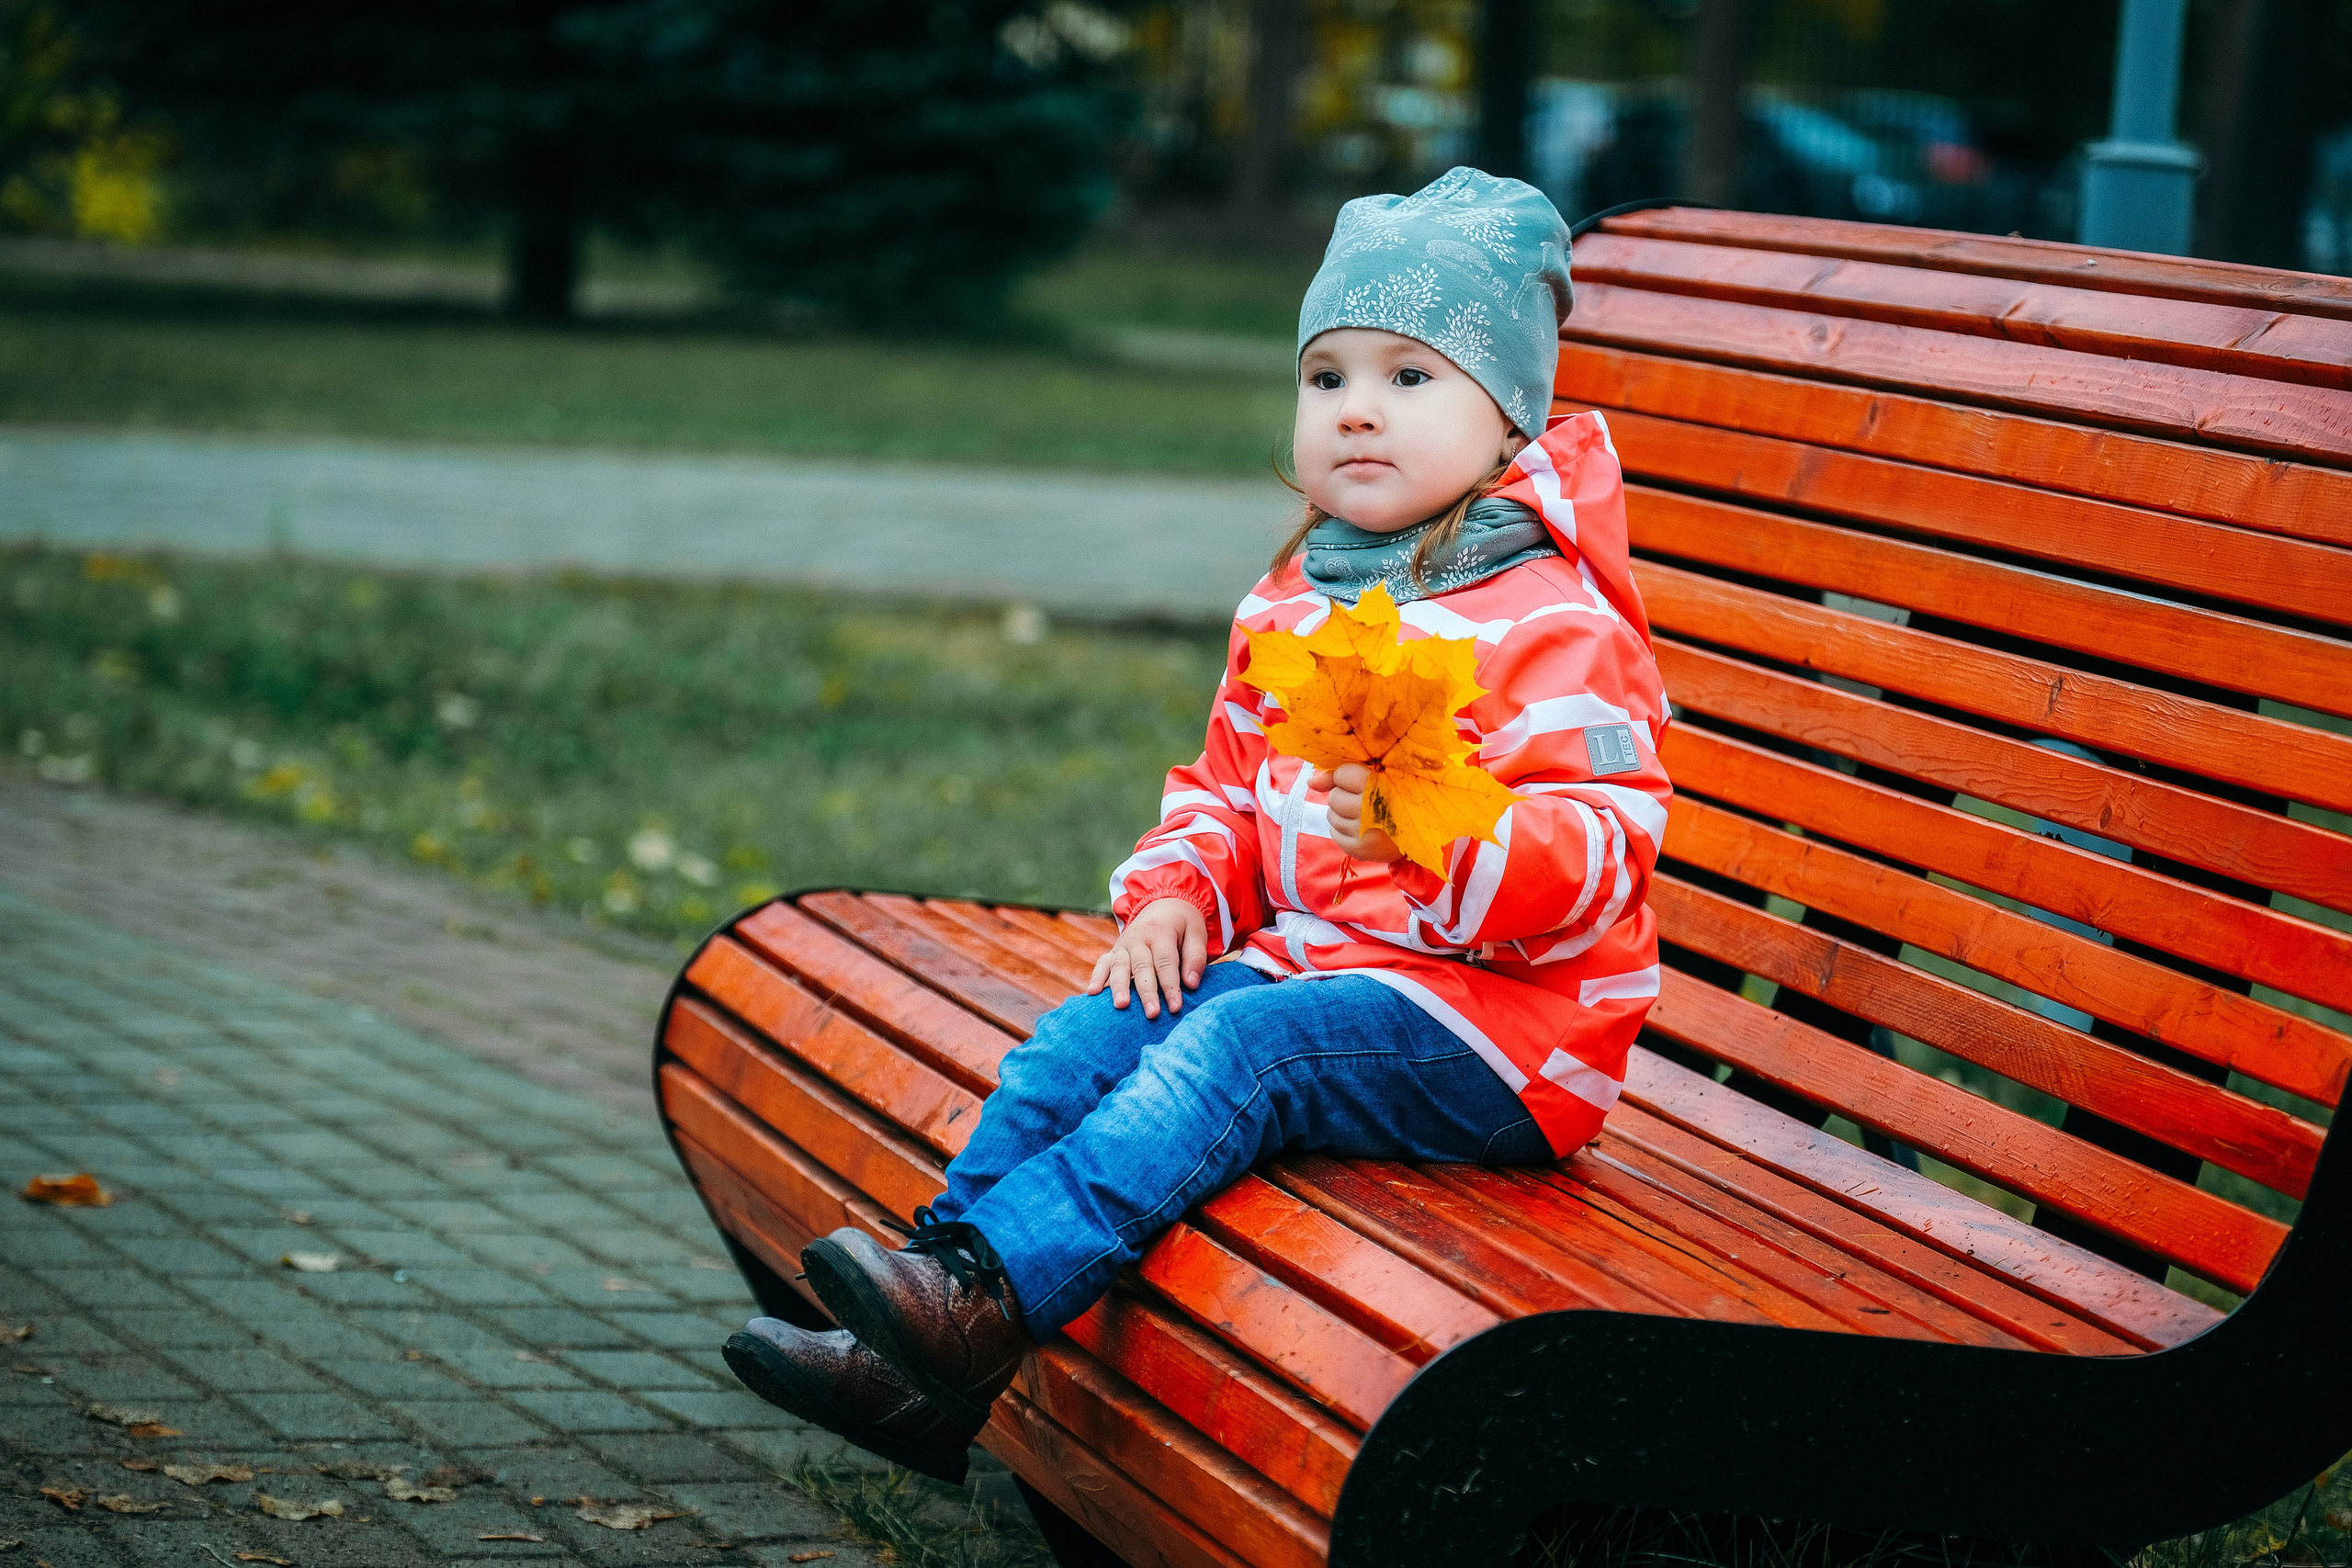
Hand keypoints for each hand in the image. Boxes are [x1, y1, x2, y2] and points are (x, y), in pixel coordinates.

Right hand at [1088, 897, 1206, 1018]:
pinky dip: (1097, 977)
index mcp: (1161, 931)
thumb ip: (1195, 958)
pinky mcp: (1114, 951)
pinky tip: (1093, 993)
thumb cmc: (1182, 924)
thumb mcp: (1196, 933)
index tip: (1175, 1007)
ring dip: (1119, 986)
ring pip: (1119, 966)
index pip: (1165, 962)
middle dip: (1146, 992)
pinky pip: (1102, 963)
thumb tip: (1191, 984)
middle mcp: (1139, 937)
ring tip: (1121, 1005)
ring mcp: (1123, 944)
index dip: (1170, 986)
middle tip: (1152, 1013)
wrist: (1161, 904)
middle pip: (1142, 967)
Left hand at [1312, 762, 1404, 862]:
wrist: (1422, 831)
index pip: (1341, 775)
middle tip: (1363, 801)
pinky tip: (1360, 828)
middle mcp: (1370, 808)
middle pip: (1334, 797)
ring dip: (1341, 814)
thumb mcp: (1375, 779)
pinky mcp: (1360, 850)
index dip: (1347, 778)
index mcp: (1378, 785)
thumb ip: (1340, 776)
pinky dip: (1342, 830)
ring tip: (1363, 815)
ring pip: (1331, 816)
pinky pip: (1334, 834)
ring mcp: (1364, 831)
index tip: (1362, 783)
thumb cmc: (1394, 798)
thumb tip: (1310, 782)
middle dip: (1343, 797)